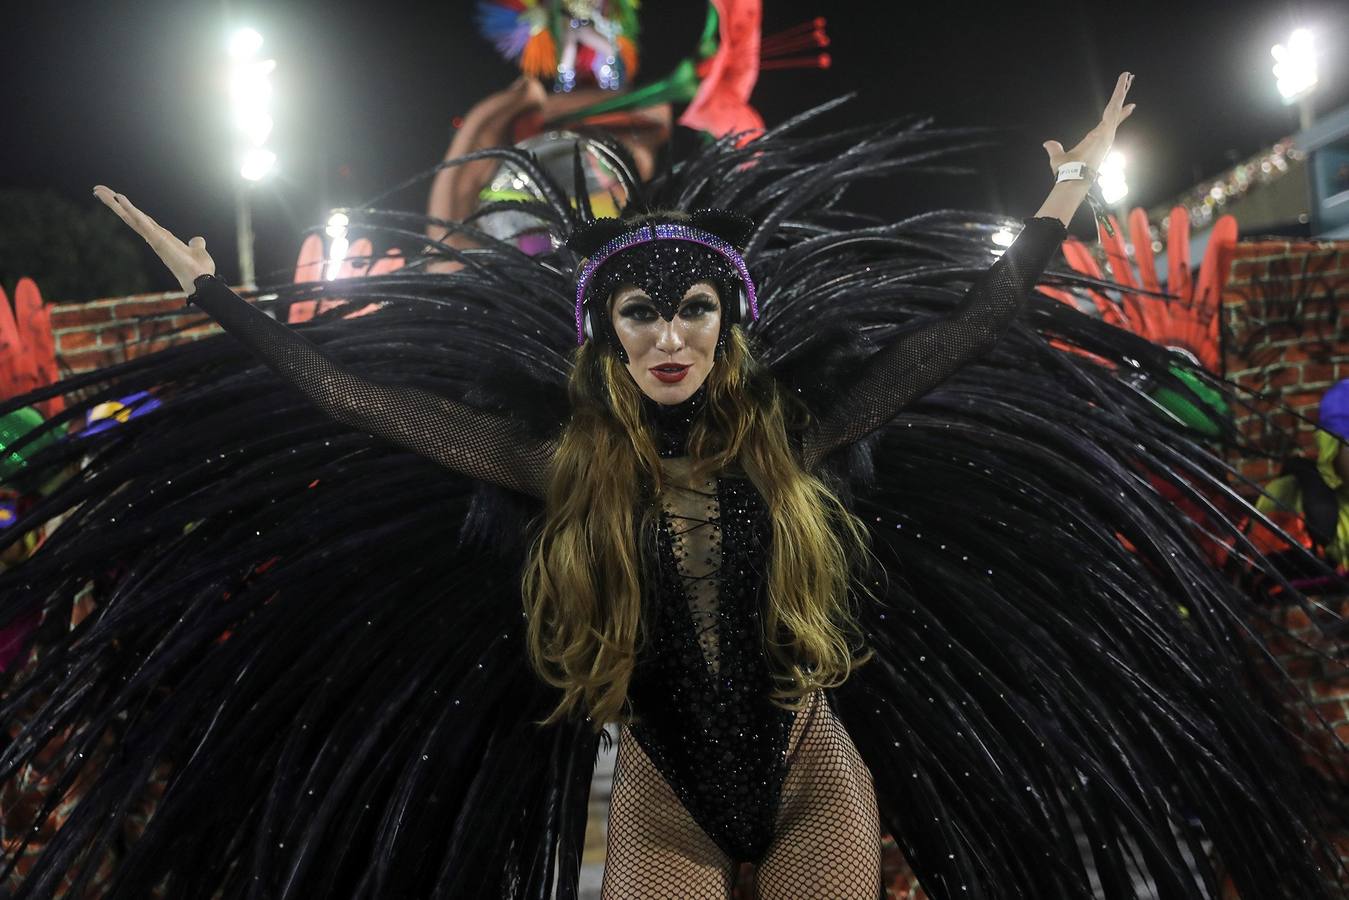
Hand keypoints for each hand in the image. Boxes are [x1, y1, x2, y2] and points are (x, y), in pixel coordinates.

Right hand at [93, 186, 214, 292]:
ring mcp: (153, 238)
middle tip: (97, 189)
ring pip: (130, 217)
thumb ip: (195, 245)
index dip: (128, 208)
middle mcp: (153, 236)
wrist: (202, 281)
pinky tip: (120, 199)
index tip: (116, 197)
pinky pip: (142, 222)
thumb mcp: (196, 251)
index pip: (141, 219)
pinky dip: (132, 211)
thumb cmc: (198, 269)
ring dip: (115, 203)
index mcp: (160, 236)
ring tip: (99, 190)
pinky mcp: (157, 240)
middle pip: (129, 216)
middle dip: (113, 203)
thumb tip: (198, 240)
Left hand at [1042, 71, 1135, 173]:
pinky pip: (1113, 112)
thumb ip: (1055, 149)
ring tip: (1127, 75)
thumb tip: (1047, 144)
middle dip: (1122, 94)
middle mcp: (1104, 135)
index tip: (1130, 105)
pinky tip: (1122, 87)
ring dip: (1121, 91)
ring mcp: (1106, 133)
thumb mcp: (1058, 157)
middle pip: (1115, 110)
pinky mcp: (1106, 132)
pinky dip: (1117, 99)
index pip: (1109, 121)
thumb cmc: (1067, 172)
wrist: (1071, 178)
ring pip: (1115, 107)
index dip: (1120, 113)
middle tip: (1129, 78)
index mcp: (1095, 138)